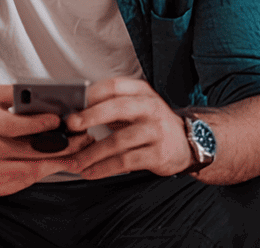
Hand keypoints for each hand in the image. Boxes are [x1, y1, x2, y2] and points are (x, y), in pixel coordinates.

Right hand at [0, 85, 91, 194]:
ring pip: (34, 168)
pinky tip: (61, 163)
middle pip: (31, 150)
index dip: (41, 124)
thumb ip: (16, 93)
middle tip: (83, 137)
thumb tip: (47, 95)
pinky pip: (28, 179)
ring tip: (80, 152)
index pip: (16, 126)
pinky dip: (46, 170)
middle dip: (62, 144)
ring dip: (61, 161)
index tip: (61, 120)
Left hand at [65, 77, 194, 179]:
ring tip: (75, 162)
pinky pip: (125, 161)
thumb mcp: (137, 107)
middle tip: (71, 126)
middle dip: (90, 116)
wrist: (188, 143)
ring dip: (92, 153)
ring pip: (118, 140)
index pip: (114, 86)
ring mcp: (156, 131)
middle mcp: (150, 108)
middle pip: (117, 108)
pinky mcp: (158, 154)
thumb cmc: (152, 124)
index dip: (91, 95)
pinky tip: (91, 172)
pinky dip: (104, 168)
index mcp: (142, 92)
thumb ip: (110, 106)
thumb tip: (73, 114)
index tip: (72, 105)